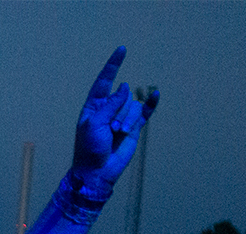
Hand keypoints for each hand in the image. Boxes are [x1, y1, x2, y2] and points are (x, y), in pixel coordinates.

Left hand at [71, 47, 158, 191]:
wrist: (97, 172)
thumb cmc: (89, 148)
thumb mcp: (94, 123)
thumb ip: (110, 104)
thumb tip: (124, 87)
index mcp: (94, 107)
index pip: (104, 81)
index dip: (113, 66)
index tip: (122, 50)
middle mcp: (109, 110)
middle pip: (122, 96)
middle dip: (119, 113)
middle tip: (110, 131)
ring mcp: (122, 118)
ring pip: (133, 107)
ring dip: (127, 120)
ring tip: (119, 134)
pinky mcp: (133, 128)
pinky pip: (144, 113)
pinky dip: (151, 104)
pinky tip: (156, 95)